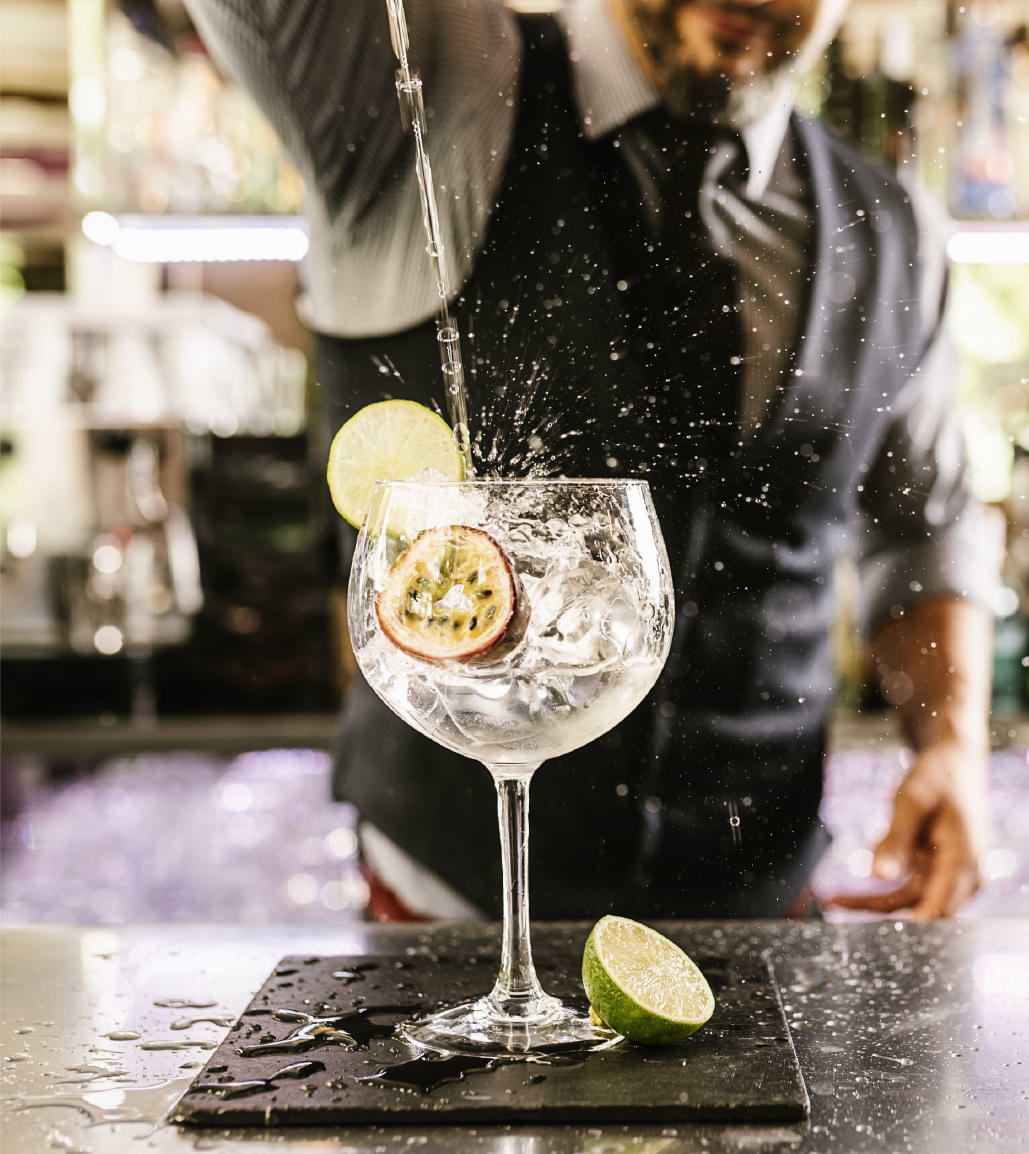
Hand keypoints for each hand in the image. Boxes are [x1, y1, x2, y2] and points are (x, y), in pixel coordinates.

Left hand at [827, 743, 987, 919]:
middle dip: (881, 910)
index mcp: (962, 858)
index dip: (913, 925)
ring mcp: (949, 874)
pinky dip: (881, 888)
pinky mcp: (936, 872)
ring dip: (874, 901)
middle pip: (920, 906)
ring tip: (833, 900)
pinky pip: (908, 888)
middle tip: (836, 905)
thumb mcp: (910, 803)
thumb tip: (878, 876)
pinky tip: (850, 890)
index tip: (880, 936)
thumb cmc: (934, 780)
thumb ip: (895, 840)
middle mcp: (961, 873)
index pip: (939, 904)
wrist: (954, 765)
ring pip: (910, 900)